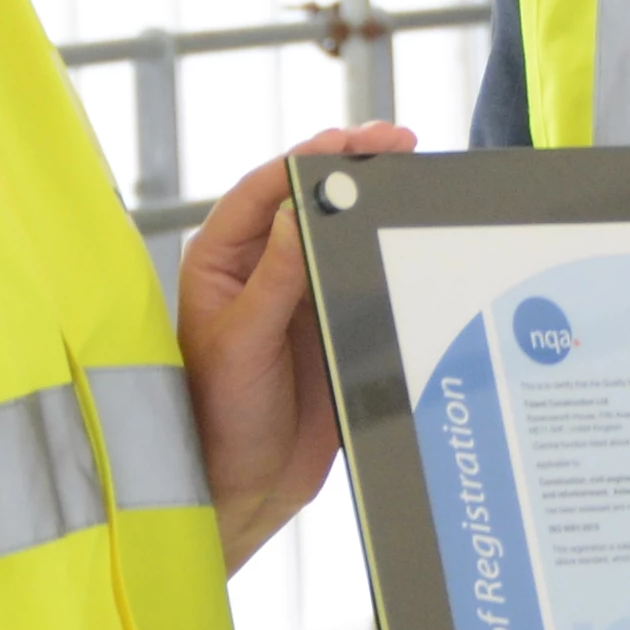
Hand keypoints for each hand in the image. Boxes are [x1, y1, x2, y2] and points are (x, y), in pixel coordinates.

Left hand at [176, 125, 406, 564]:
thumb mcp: (242, 344)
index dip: (309, 157)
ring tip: (413, 175)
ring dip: (373, 204)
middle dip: (352, 167)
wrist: (241, 489)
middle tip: (400, 143)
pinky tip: (414, 237)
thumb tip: (301, 208)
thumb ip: (273, 279)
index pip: (266, 189)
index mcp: (222, 261)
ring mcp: (298, 296)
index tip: (353, 140)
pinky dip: (386, 252)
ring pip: (338, 231)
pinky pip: (361, 275)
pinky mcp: (329, 326)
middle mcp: (260, 269)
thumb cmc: (215, 418)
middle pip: (308, 199)